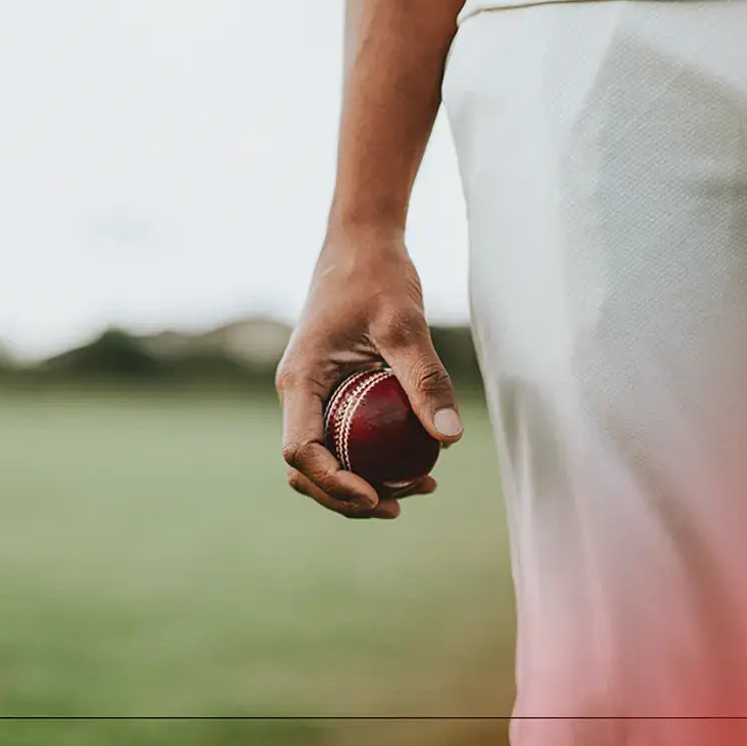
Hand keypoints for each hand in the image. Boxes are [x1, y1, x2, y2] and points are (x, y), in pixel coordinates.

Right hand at [275, 226, 462, 518]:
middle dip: (347, 496)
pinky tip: (414, 461)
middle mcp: (297, 392)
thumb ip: (425, 380)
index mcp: (299, 380)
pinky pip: (341, 437)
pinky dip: (368, 459)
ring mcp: (311, 394)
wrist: (361, 243)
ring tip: (417, 488)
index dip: (334, 483)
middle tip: (402, 504)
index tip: (377, 496)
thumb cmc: (377, 276)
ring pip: (323, 457)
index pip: (301, 451)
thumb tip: (449, 439)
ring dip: (359, 483)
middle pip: (307, 467)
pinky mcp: (330, 390)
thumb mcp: (406, 325)